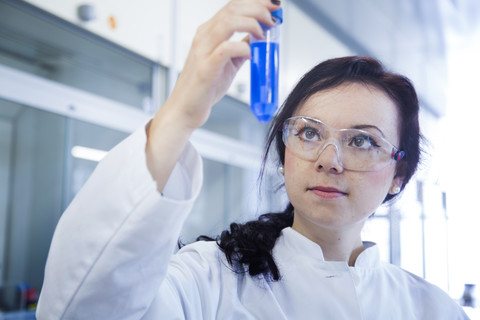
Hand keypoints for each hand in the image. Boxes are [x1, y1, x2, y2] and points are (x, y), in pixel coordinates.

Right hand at [161, 0, 280, 129]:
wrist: (185, 110)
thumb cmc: (204, 88)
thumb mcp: (227, 63)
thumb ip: (240, 49)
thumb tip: (256, 40)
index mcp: (208, 32)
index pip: (233, 6)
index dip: (256, 2)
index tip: (274, 4)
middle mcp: (204, 37)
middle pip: (232, 8)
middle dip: (258, 7)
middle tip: (274, 16)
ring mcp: (203, 51)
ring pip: (228, 22)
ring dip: (252, 23)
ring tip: (264, 34)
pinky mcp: (206, 68)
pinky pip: (226, 49)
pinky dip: (243, 48)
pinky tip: (251, 55)